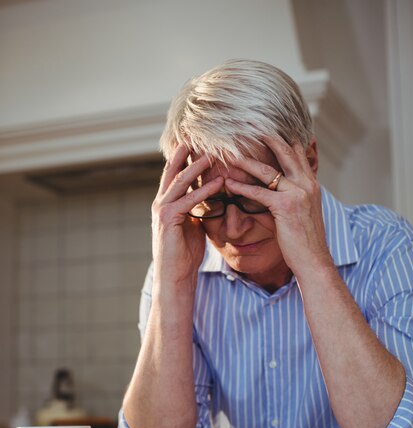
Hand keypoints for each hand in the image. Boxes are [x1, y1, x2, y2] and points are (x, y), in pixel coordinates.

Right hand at [152, 145, 222, 283]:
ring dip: (197, 165)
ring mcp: (162, 210)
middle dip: (186, 150)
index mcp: (166, 202)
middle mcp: (161, 202)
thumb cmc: (185, 254)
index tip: (199, 138)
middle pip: (173, 168)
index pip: (176, 171)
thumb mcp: (193, 225)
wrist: (174, 277)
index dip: (186, 154)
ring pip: (180, 181)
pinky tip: (217, 182)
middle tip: (201, 132)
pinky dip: (203, 190)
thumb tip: (210, 197)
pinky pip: (188, 201)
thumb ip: (197, 209)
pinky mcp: (168, 220)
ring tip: (213, 152)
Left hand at [224, 136, 332, 278]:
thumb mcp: (304, 213)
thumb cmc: (306, 241)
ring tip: (230, 153)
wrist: (315, 261)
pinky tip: (228, 184)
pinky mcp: (286, 207)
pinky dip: (242, 187)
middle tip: (249, 123)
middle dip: (267, 135)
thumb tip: (282, 190)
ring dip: (247, 161)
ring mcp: (298, 194)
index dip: (282, 138)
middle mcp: (307, 184)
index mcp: (312, 183)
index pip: (297, 153)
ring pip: (268, 171)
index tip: (267, 126)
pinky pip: (259, 193)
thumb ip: (295, 197)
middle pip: (285, 151)